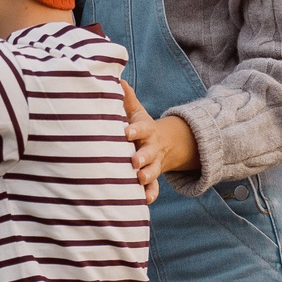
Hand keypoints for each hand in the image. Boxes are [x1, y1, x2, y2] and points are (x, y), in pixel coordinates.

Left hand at [120, 82, 194, 197]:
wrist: (163, 143)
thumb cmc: (140, 127)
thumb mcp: (136, 112)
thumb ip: (127, 99)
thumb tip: (117, 80)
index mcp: (146, 131)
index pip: (141, 129)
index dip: (134, 130)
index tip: (125, 132)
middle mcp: (151, 148)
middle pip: (148, 152)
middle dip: (142, 157)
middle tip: (134, 162)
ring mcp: (154, 164)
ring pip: (153, 171)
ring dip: (148, 176)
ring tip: (140, 181)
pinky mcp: (153, 178)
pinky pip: (154, 188)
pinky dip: (150, 195)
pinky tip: (144, 201)